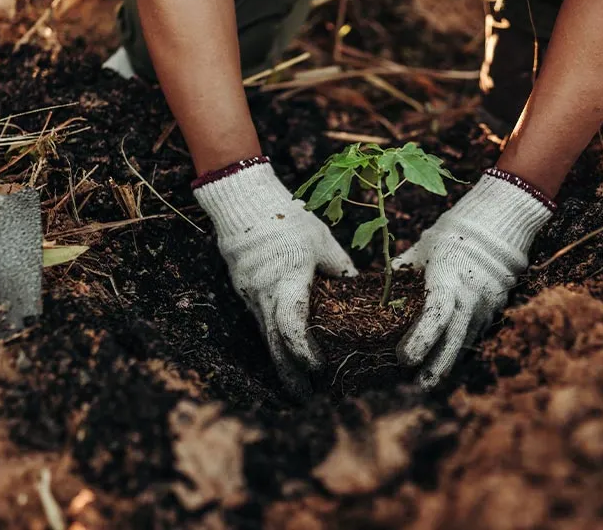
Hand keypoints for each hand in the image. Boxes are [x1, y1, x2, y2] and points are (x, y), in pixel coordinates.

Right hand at [194, 160, 356, 398]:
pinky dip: (274, 343)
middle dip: (291, 375)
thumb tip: (360, 291)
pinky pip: (261, 324)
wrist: (243, 202)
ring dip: (282, 364)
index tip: (319, 368)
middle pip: (275, 344)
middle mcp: (264, 293)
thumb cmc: (287, 218)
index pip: (291, 325)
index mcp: (286, 279)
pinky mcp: (245, 292)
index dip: (304, 351)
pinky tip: (285, 356)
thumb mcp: (322, 241)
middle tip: (308, 400)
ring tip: (299, 389)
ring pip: (266, 337)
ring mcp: (250, 294)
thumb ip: (340, 268)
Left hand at [393, 171, 552, 388]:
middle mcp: (470, 297)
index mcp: (449, 279)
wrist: (498, 223)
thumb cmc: (453, 234)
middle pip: (454, 340)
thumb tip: (376, 290)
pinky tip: (445, 363)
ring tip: (427, 382)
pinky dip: (459, 350)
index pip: (436, 316)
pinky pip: (475, 335)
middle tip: (418, 387)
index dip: (420, 340)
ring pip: (465, 342)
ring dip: (447, 363)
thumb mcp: (421, 249)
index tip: (403, 359)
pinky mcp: (494, 309)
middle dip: (436, 367)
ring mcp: (485, 305)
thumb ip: (401, 272)